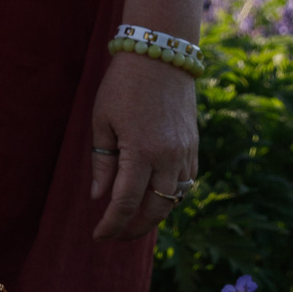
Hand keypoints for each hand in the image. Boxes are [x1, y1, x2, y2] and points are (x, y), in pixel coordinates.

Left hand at [88, 53, 199, 239]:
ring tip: (132, 221)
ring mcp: (185, 153)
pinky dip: (170, 196)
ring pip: (174, 199)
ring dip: (154, 215)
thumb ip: (102, 163)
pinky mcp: (194, 146)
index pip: (126, 203)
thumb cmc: (122, 86)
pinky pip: (186, 183)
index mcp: (141, 152)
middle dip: (133, 229)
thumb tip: (99, 198)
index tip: (98, 235)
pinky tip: (154, 198)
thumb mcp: (102, 122)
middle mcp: (168, 158)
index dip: (112, 224)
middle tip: (114, 235)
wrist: (161, 55)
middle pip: (155, 210)